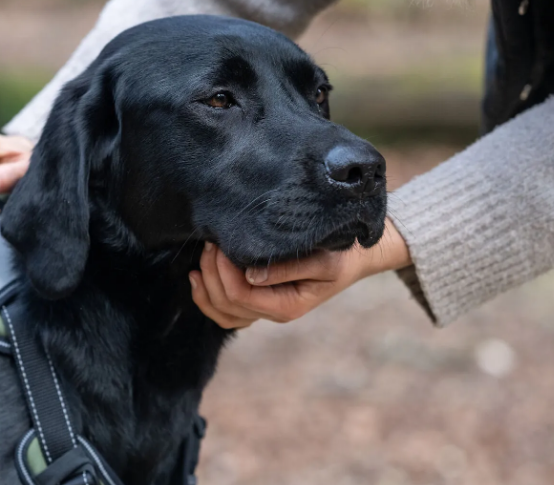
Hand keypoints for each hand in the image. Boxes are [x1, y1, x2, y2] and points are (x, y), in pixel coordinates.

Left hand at [188, 217, 411, 328]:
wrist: (355, 258)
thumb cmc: (341, 254)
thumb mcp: (323, 260)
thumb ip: (288, 268)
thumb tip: (250, 275)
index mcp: (287, 306)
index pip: (241, 295)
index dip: (224, 271)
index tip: (222, 242)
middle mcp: (273, 312)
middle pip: (226, 303)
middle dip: (212, 273)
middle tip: (211, 241)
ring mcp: (265, 309)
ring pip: (222, 312)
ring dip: (206, 285)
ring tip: (205, 255)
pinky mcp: (260, 299)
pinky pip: (226, 311)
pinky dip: (207, 297)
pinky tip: (198, 275)